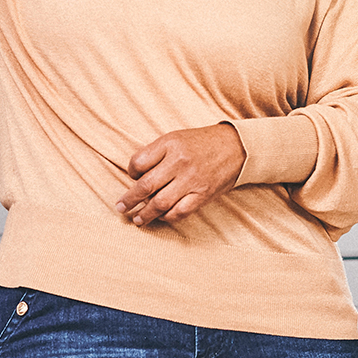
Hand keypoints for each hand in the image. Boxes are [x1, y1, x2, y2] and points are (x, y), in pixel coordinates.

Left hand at [115, 124, 246, 226]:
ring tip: (137, 219)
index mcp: (170, 144)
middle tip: (121, 208)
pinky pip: (179, 212)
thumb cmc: (202, 143)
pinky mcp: (202, 195)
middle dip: (130, 200)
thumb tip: (136, 176)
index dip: (131, 172)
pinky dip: (167, 217)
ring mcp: (191, 180)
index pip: (138, 162)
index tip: (132, 177)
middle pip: (145, 186)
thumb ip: (156, 153)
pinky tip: (161, 218)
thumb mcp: (176, 138)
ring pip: (160, 203)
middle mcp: (179, 162)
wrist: (237, 147)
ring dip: (145, 214)